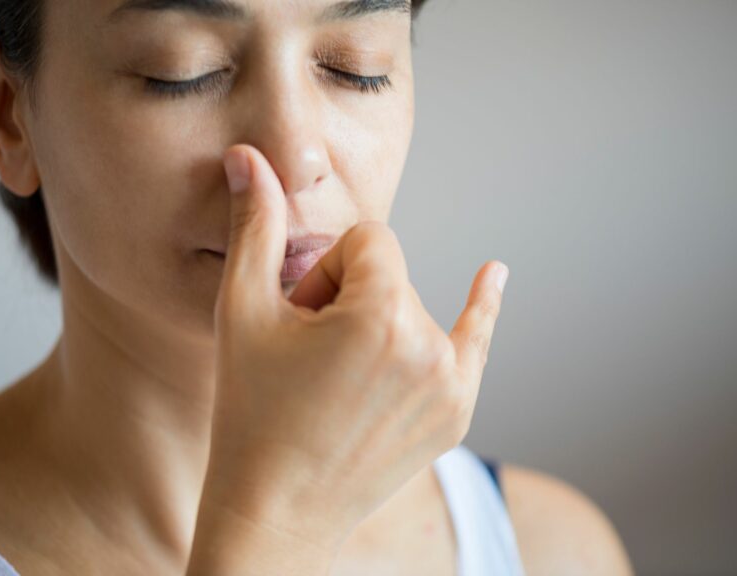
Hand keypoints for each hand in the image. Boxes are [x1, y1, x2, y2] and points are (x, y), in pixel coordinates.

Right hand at [194, 143, 508, 567]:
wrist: (277, 510)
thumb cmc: (249, 411)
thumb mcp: (242, 312)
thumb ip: (255, 226)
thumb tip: (246, 155)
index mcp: (383, 315)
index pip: (369, 242)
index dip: (326, 273)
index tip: (302, 319)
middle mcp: (431, 346)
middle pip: (393, 274)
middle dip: (350, 299)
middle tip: (311, 359)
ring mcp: (452, 383)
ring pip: (415, 307)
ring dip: (377, 325)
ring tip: (336, 382)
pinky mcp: (457, 410)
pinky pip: (476, 339)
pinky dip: (482, 308)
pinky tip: (494, 274)